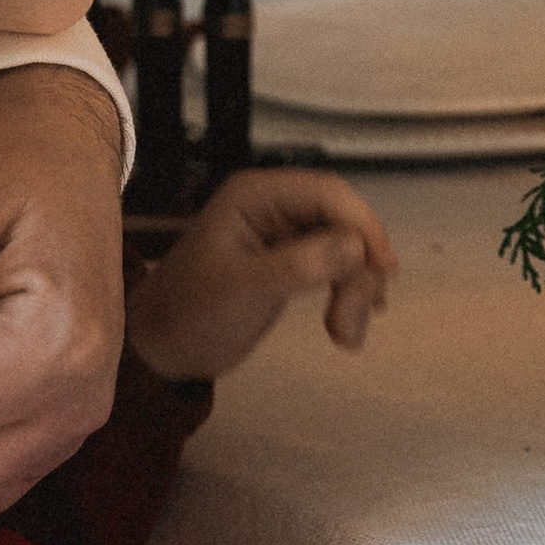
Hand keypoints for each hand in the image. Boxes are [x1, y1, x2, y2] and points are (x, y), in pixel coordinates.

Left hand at [123, 170, 396, 387]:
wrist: (163, 351)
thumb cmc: (189, 314)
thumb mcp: (243, 290)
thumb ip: (298, 265)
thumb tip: (355, 247)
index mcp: (256, 196)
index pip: (327, 194)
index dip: (362, 226)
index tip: (381, 269)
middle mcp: (275, 207)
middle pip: (344, 222)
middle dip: (358, 269)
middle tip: (357, 317)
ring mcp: (286, 236)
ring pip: (348, 250)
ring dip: (356, 290)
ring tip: (346, 335)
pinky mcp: (294, 264)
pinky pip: (338, 270)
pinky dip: (349, 296)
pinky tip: (348, 326)